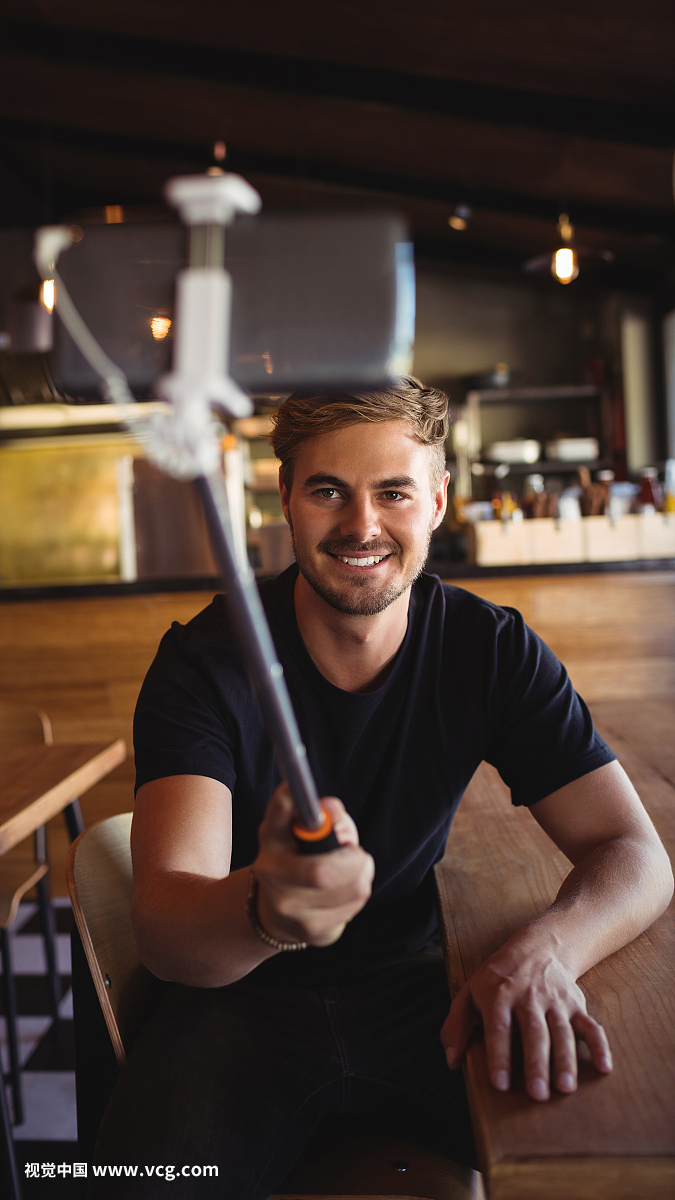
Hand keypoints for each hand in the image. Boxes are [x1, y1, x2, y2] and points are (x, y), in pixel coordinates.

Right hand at [254, 784, 374, 946]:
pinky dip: (358, 894)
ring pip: (352, 888)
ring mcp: (289, 910)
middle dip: (353, 859)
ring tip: (351, 870)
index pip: (278, 815)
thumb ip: (320, 813)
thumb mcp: (300, 828)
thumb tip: (332, 812)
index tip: (304, 796)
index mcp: (270, 840)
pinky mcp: (312, 933)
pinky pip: (354, 907)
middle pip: (322, 872)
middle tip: (355, 853)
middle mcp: (271, 875)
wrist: (278, 911)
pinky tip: (344, 891)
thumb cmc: (296, 858)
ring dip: (362, 873)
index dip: (288, 803)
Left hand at [440, 928, 611, 1100]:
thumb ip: (456, 1027)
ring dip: (565, 1060)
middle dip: (536, 1064)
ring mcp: (555, 1001)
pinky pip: (591, 1026)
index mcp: (499, 995)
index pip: (498, 1028)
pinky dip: (600, 1046)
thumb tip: (452, 1062)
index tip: (500, 1084)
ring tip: (565, 1088)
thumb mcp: (469, 993)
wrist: (537, 946)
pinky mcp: (576, 1005)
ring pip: (562, 1032)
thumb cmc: (497, 978)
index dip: (499, 1056)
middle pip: (534, 1033)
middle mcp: (529, 998)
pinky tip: (604, 1068)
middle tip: (537, 1095)